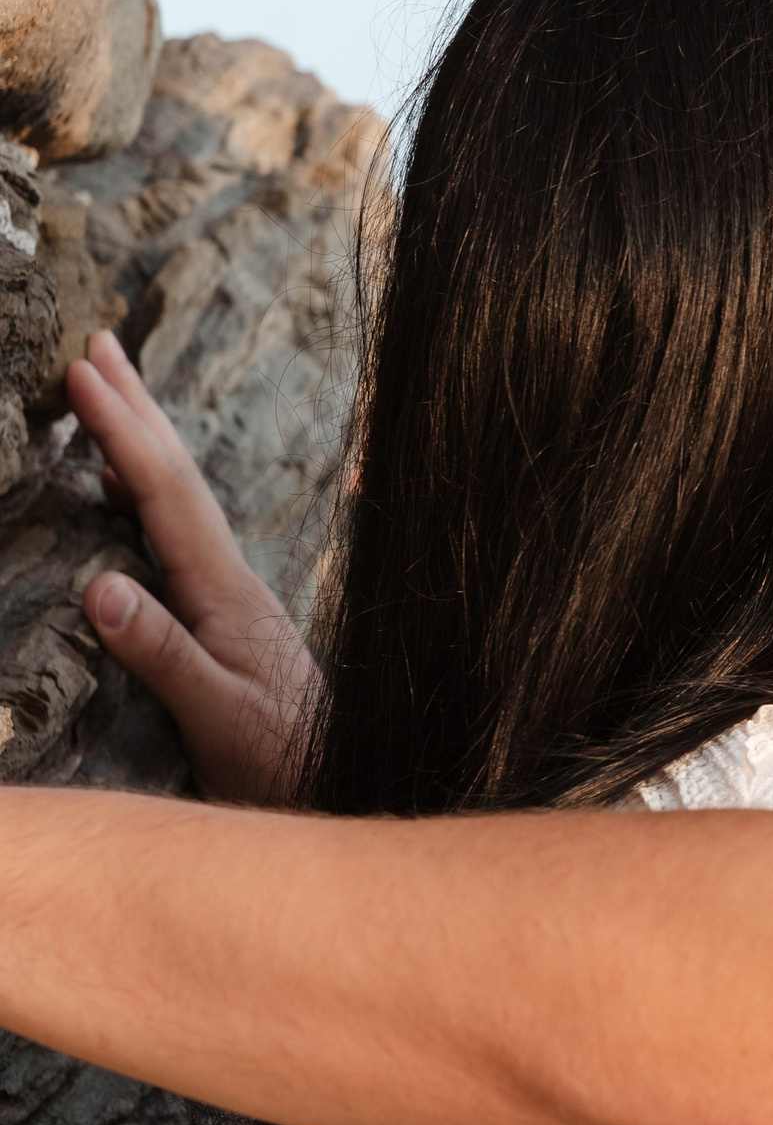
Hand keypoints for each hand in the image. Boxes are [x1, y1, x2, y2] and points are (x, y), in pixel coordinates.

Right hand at [67, 330, 319, 803]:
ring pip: (176, 497)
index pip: (166, 493)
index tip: (84, 370)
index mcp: (225, 591)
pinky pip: (173, 533)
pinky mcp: (222, 614)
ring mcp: (228, 592)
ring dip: (139, 440)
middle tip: (97, 340)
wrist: (337, 783)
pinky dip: (141, 493)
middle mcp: (230, 578)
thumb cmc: (281, 760)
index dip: (123, 429)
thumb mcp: (217, 716)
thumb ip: (162, 653)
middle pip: (178, 476)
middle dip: (136, 407)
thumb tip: (100, 583)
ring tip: (104, 388)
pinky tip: (118, 488)